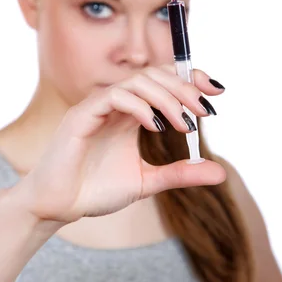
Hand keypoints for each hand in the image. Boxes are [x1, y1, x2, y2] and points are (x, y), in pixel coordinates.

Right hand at [13, 65, 225, 224]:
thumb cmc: (95, 190)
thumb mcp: (149, 181)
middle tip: (204, 111)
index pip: (163, 81)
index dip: (190, 79)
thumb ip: (181, 172)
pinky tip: (156, 126)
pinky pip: (114, 97)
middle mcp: (116, 104)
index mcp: (131, 113)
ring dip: (166, 98)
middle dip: (184, 88)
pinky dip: (140, 107)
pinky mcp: (82, 115)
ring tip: (184, 123)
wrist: (59, 207)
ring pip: (137, 81)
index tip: (216, 92)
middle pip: (154, 75)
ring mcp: (98, 106)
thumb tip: (221, 172)